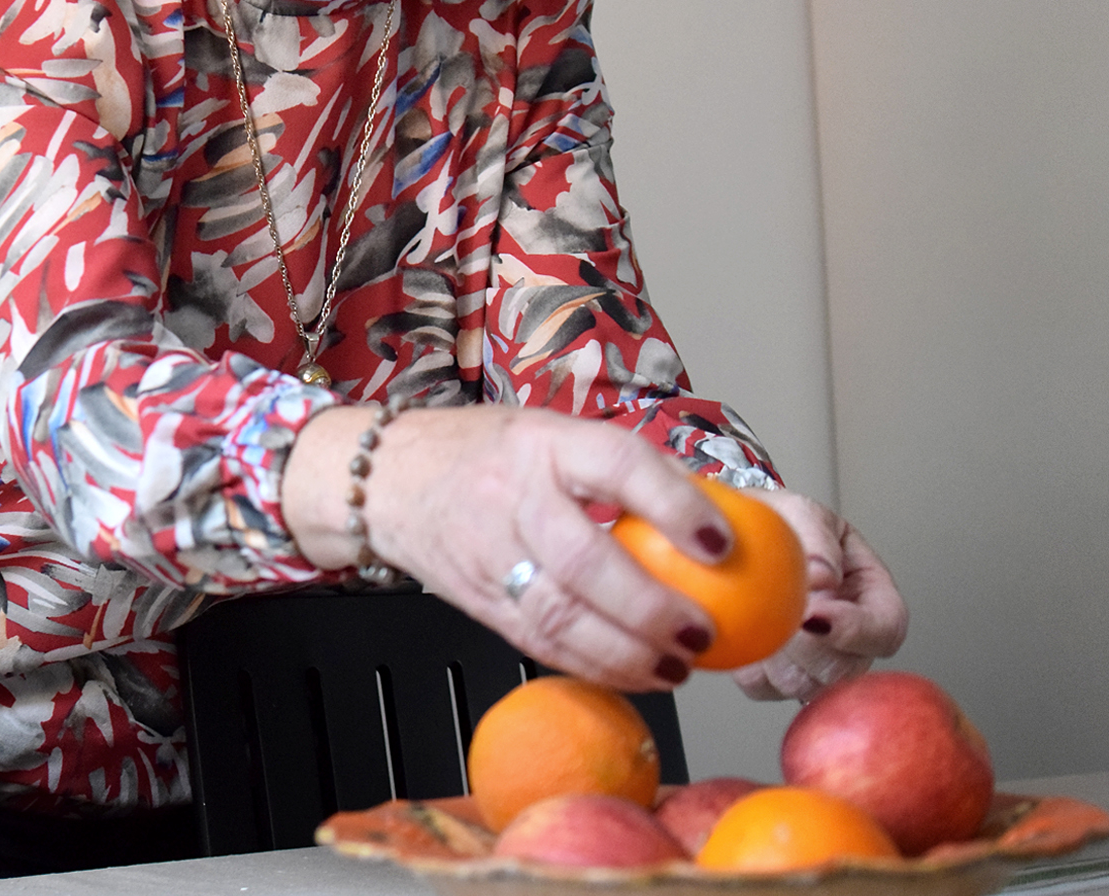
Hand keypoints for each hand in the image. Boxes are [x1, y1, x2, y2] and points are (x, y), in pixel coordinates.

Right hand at [283, 405, 734, 692]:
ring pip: (560, 616)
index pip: (615, 464)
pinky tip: (635, 674)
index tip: (721, 541)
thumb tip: (716, 508)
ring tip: (679, 666)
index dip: (672, 504)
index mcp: (541, 442)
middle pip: (583, 558)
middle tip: (703, 630)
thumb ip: (618, 468)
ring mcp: (488, 553)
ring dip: (627, 653)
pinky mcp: (479, 600)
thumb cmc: (485, 454)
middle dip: (650, 606)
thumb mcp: (548, 433)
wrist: (386, 481)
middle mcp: (511, 495)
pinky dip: (594, 667)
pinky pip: (539, 643)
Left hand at [731, 491, 907, 701]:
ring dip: (775, 657)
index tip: (814, 615)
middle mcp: (850, 637)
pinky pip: (763, 688)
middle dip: (805, 646)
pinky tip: (740, 634)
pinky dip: (748, 666)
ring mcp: (815, 661)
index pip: (886, 627)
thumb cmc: (778, 522)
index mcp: (871, 595)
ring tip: (755, 616)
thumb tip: (823, 577)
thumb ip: (816, 538)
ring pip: (804, 686)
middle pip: (845, 668)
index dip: (856, 630)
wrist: (734, 533)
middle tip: (774, 614)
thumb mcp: (801, 512)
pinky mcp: (776, 674)